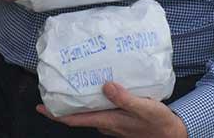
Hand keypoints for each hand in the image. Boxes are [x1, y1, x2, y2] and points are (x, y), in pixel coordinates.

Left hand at [37, 82, 187, 137]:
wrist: (173, 135)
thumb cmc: (158, 123)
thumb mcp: (144, 108)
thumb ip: (125, 98)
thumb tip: (106, 86)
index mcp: (108, 121)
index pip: (74, 120)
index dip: (55, 114)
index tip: (40, 107)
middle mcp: (106, 123)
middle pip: (79, 115)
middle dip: (65, 103)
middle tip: (54, 86)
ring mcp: (113, 122)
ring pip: (90, 111)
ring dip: (80, 99)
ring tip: (74, 81)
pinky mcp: (120, 119)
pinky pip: (102, 109)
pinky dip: (96, 98)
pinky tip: (99, 86)